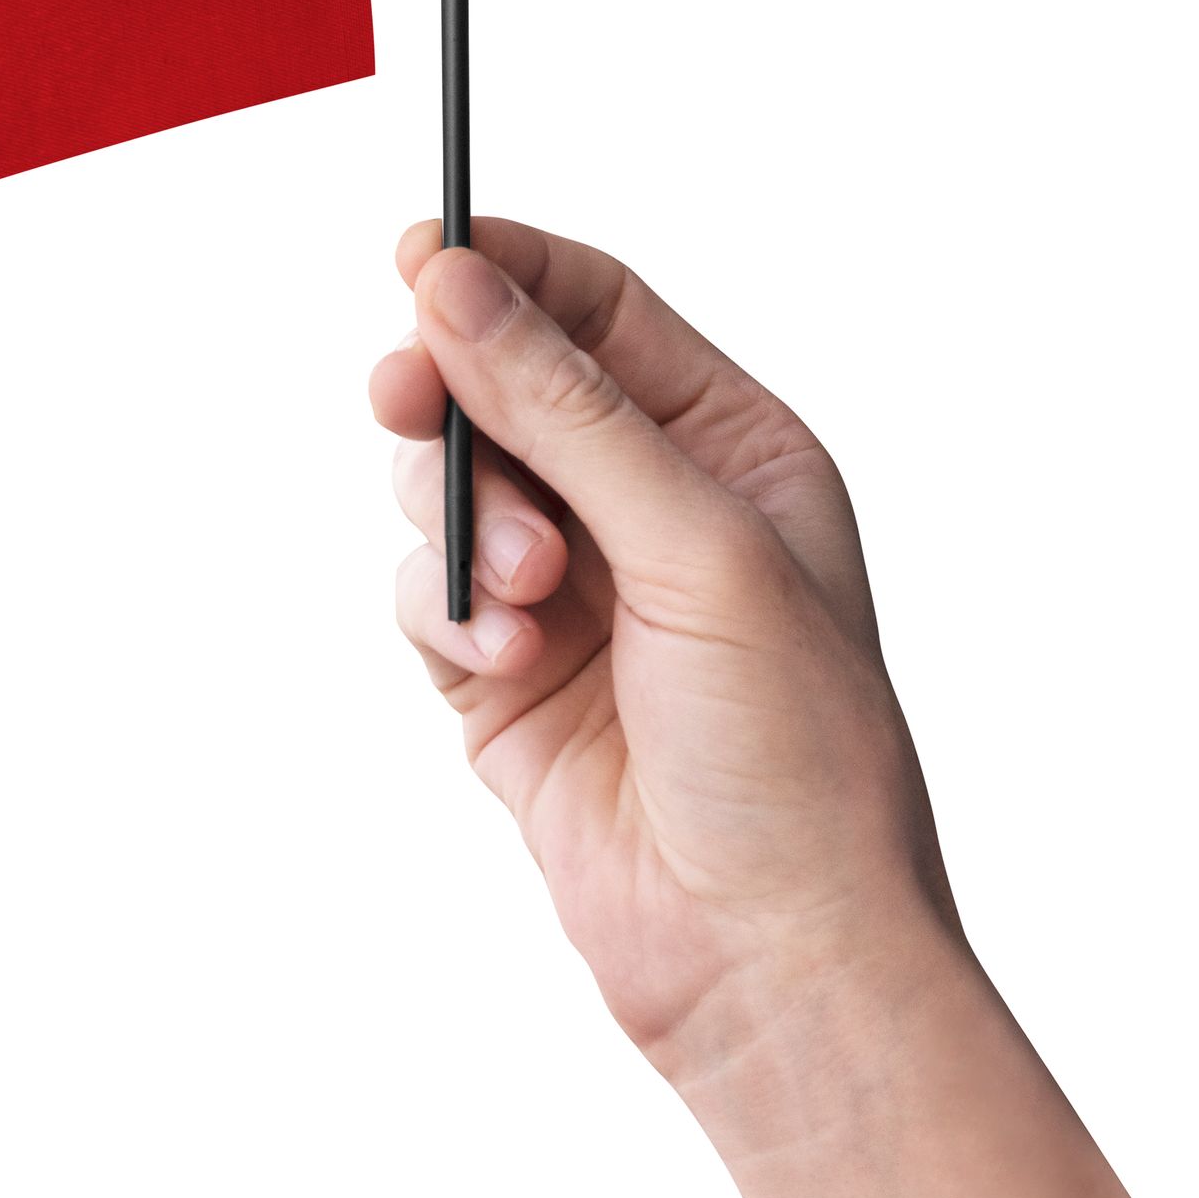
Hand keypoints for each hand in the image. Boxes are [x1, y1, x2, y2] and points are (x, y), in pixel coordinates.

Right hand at [381, 223, 1196, 1197]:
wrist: (768, 944)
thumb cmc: (791, 747)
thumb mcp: (696, 545)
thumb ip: (569, 411)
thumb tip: (456, 281)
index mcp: (740, 451)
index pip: (604, 313)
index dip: (509, 272)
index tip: (417, 252)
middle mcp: (656, 509)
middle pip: (504, 388)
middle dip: (454, 399)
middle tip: (407, 403)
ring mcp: (575, 595)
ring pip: (452, 492)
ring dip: (466, 529)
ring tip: (529, 599)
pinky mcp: (505, 681)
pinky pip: (426, 598)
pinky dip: (447, 621)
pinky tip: (507, 668)